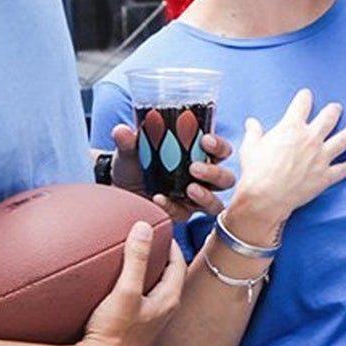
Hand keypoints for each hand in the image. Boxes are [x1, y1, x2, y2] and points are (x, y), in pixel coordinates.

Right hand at [76, 220, 186, 345]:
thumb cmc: (114, 333)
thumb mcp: (125, 291)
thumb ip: (136, 259)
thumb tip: (143, 227)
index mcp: (168, 301)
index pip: (178, 265)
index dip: (172, 245)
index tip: (162, 229)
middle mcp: (163, 312)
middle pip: (168, 277)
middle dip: (161, 257)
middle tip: (148, 240)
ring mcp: (149, 322)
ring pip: (154, 290)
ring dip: (147, 274)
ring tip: (134, 258)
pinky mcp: (133, 330)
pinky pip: (139, 301)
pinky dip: (134, 288)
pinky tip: (117, 287)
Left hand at [107, 123, 235, 222]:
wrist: (119, 187)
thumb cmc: (135, 163)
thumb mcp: (132, 150)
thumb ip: (129, 141)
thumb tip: (121, 131)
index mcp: (199, 155)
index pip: (221, 151)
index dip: (219, 146)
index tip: (205, 140)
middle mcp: (203, 178)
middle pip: (226, 179)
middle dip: (214, 173)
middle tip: (194, 168)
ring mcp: (195, 199)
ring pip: (215, 203)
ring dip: (206, 196)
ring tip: (189, 189)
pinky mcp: (182, 214)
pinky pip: (185, 215)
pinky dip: (172, 207)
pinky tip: (159, 199)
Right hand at [230, 88, 345, 229]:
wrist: (266, 197)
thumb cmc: (256, 172)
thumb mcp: (250, 147)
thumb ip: (254, 132)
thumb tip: (251, 122)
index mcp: (291, 128)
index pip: (302, 104)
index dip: (304, 97)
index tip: (306, 94)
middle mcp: (310, 139)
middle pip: (328, 118)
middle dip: (333, 110)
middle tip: (336, 108)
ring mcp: (321, 158)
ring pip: (342, 140)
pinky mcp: (325, 177)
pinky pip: (342, 169)